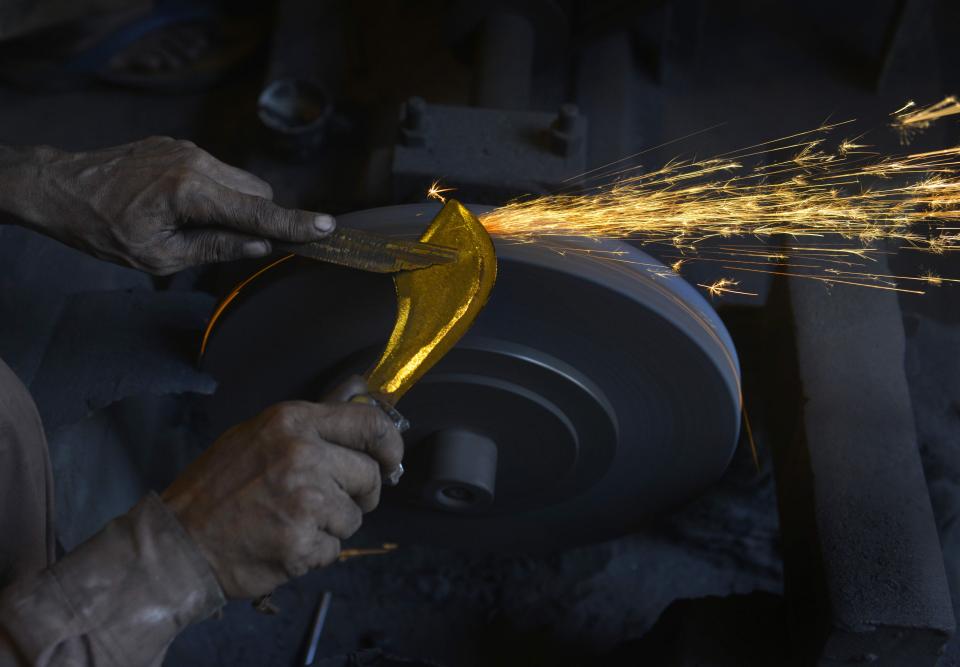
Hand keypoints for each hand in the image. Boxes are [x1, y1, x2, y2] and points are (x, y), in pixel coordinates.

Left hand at [28, 137, 334, 273]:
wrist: (60, 188)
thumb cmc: (104, 230)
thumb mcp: (159, 256)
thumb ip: (215, 248)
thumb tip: (259, 245)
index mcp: (190, 192)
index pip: (256, 212)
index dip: (293, 224)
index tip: (327, 228)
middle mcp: (195, 161)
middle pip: (255, 193)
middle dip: (259, 219)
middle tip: (238, 244)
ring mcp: (187, 149)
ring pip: (239, 181)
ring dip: (235, 206)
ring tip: (195, 226)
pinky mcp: (179, 146)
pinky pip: (217, 171)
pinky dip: (216, 193)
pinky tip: (183, 208)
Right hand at [161, 398, 402, 598]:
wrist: (178, 543)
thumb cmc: (216, 488)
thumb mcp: (257, 434)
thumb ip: (310, 424)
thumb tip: (363, 396)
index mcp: (292, 423)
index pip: (370, 424)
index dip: (390, 444)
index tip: (391, 459)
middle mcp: (303, 456)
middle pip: (369, 475)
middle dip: (358, 493)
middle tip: (326, 501)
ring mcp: (304, 501)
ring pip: (353, 517)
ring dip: (330, 526)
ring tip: (290, 521)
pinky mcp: (302, 543)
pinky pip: (333, 549)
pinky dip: (313, 552)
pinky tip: (281, 544)